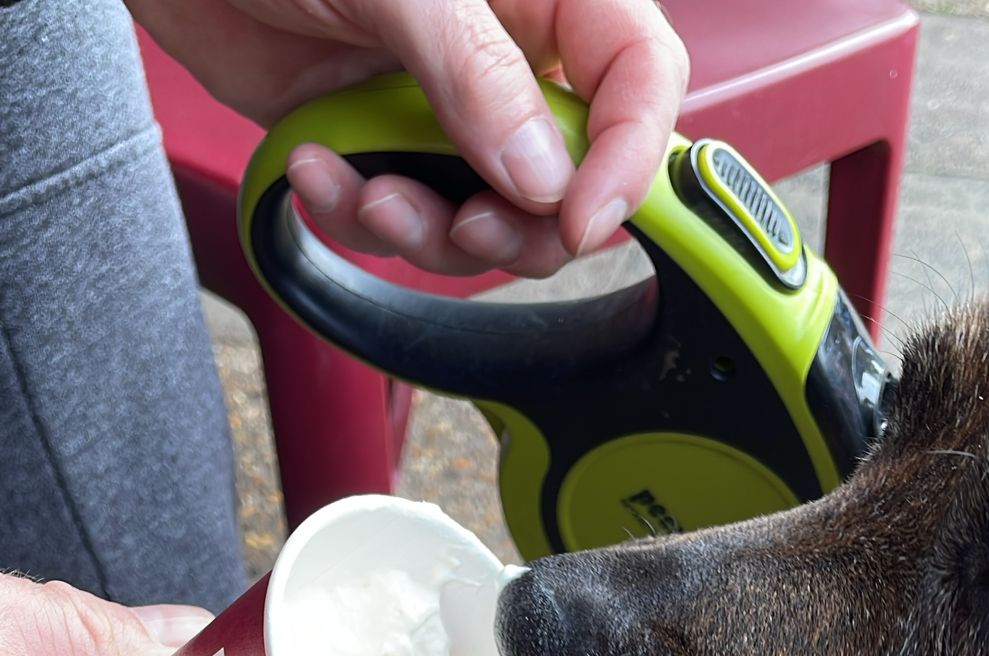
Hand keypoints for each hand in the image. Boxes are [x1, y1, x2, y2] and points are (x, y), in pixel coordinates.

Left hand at [128, 0, 688, 275]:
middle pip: (570, 177)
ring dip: (429, 234)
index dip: (626, 159)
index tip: (577, 221)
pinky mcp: (379, 143)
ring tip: (374, 197)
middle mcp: (506, 55)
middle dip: (518, 226)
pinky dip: (358, 214)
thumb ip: (477, 77)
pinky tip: (315, 169)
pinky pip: (400, 216)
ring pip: (486, 216)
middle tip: (469, 229)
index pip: (639, 78)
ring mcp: (443, 105)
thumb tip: (541, 177)